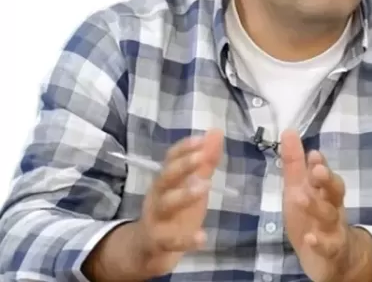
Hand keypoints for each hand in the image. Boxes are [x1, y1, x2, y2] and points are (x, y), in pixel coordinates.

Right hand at [85, 131, 223, 280]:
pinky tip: (202, 237)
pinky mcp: (158, 242)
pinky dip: (186, 239)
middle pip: (165, 178)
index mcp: (166, 181)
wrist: (145, 250)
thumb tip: (216, 131)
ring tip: (204, 186)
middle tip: (202, 157)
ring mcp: (156, 219)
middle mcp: (158, 196)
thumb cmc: (173, 211)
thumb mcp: (190, 185)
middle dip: (182, 166)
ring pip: (166, 205)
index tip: (201, 138)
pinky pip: (170, 241)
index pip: (170, 160)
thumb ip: (205, 162)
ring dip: (184, 195)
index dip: (183, 148)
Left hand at [280, 129, 371, 281]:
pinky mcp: (332, 251)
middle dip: (327, 180)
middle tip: (317, 170)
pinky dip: (320, 242)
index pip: (325, 176)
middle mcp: (333, 208)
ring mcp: (334, 230)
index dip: (320, 165)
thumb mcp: (300, 190)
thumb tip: (288, 131)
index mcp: (325, 193)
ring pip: (329, 217)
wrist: (334, 258)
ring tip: (301, 197)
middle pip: (334, 192)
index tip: (313, 154)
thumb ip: (295, 164)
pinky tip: (310, 237)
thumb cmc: (313, 218)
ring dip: (316, 207)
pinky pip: (328, 247)